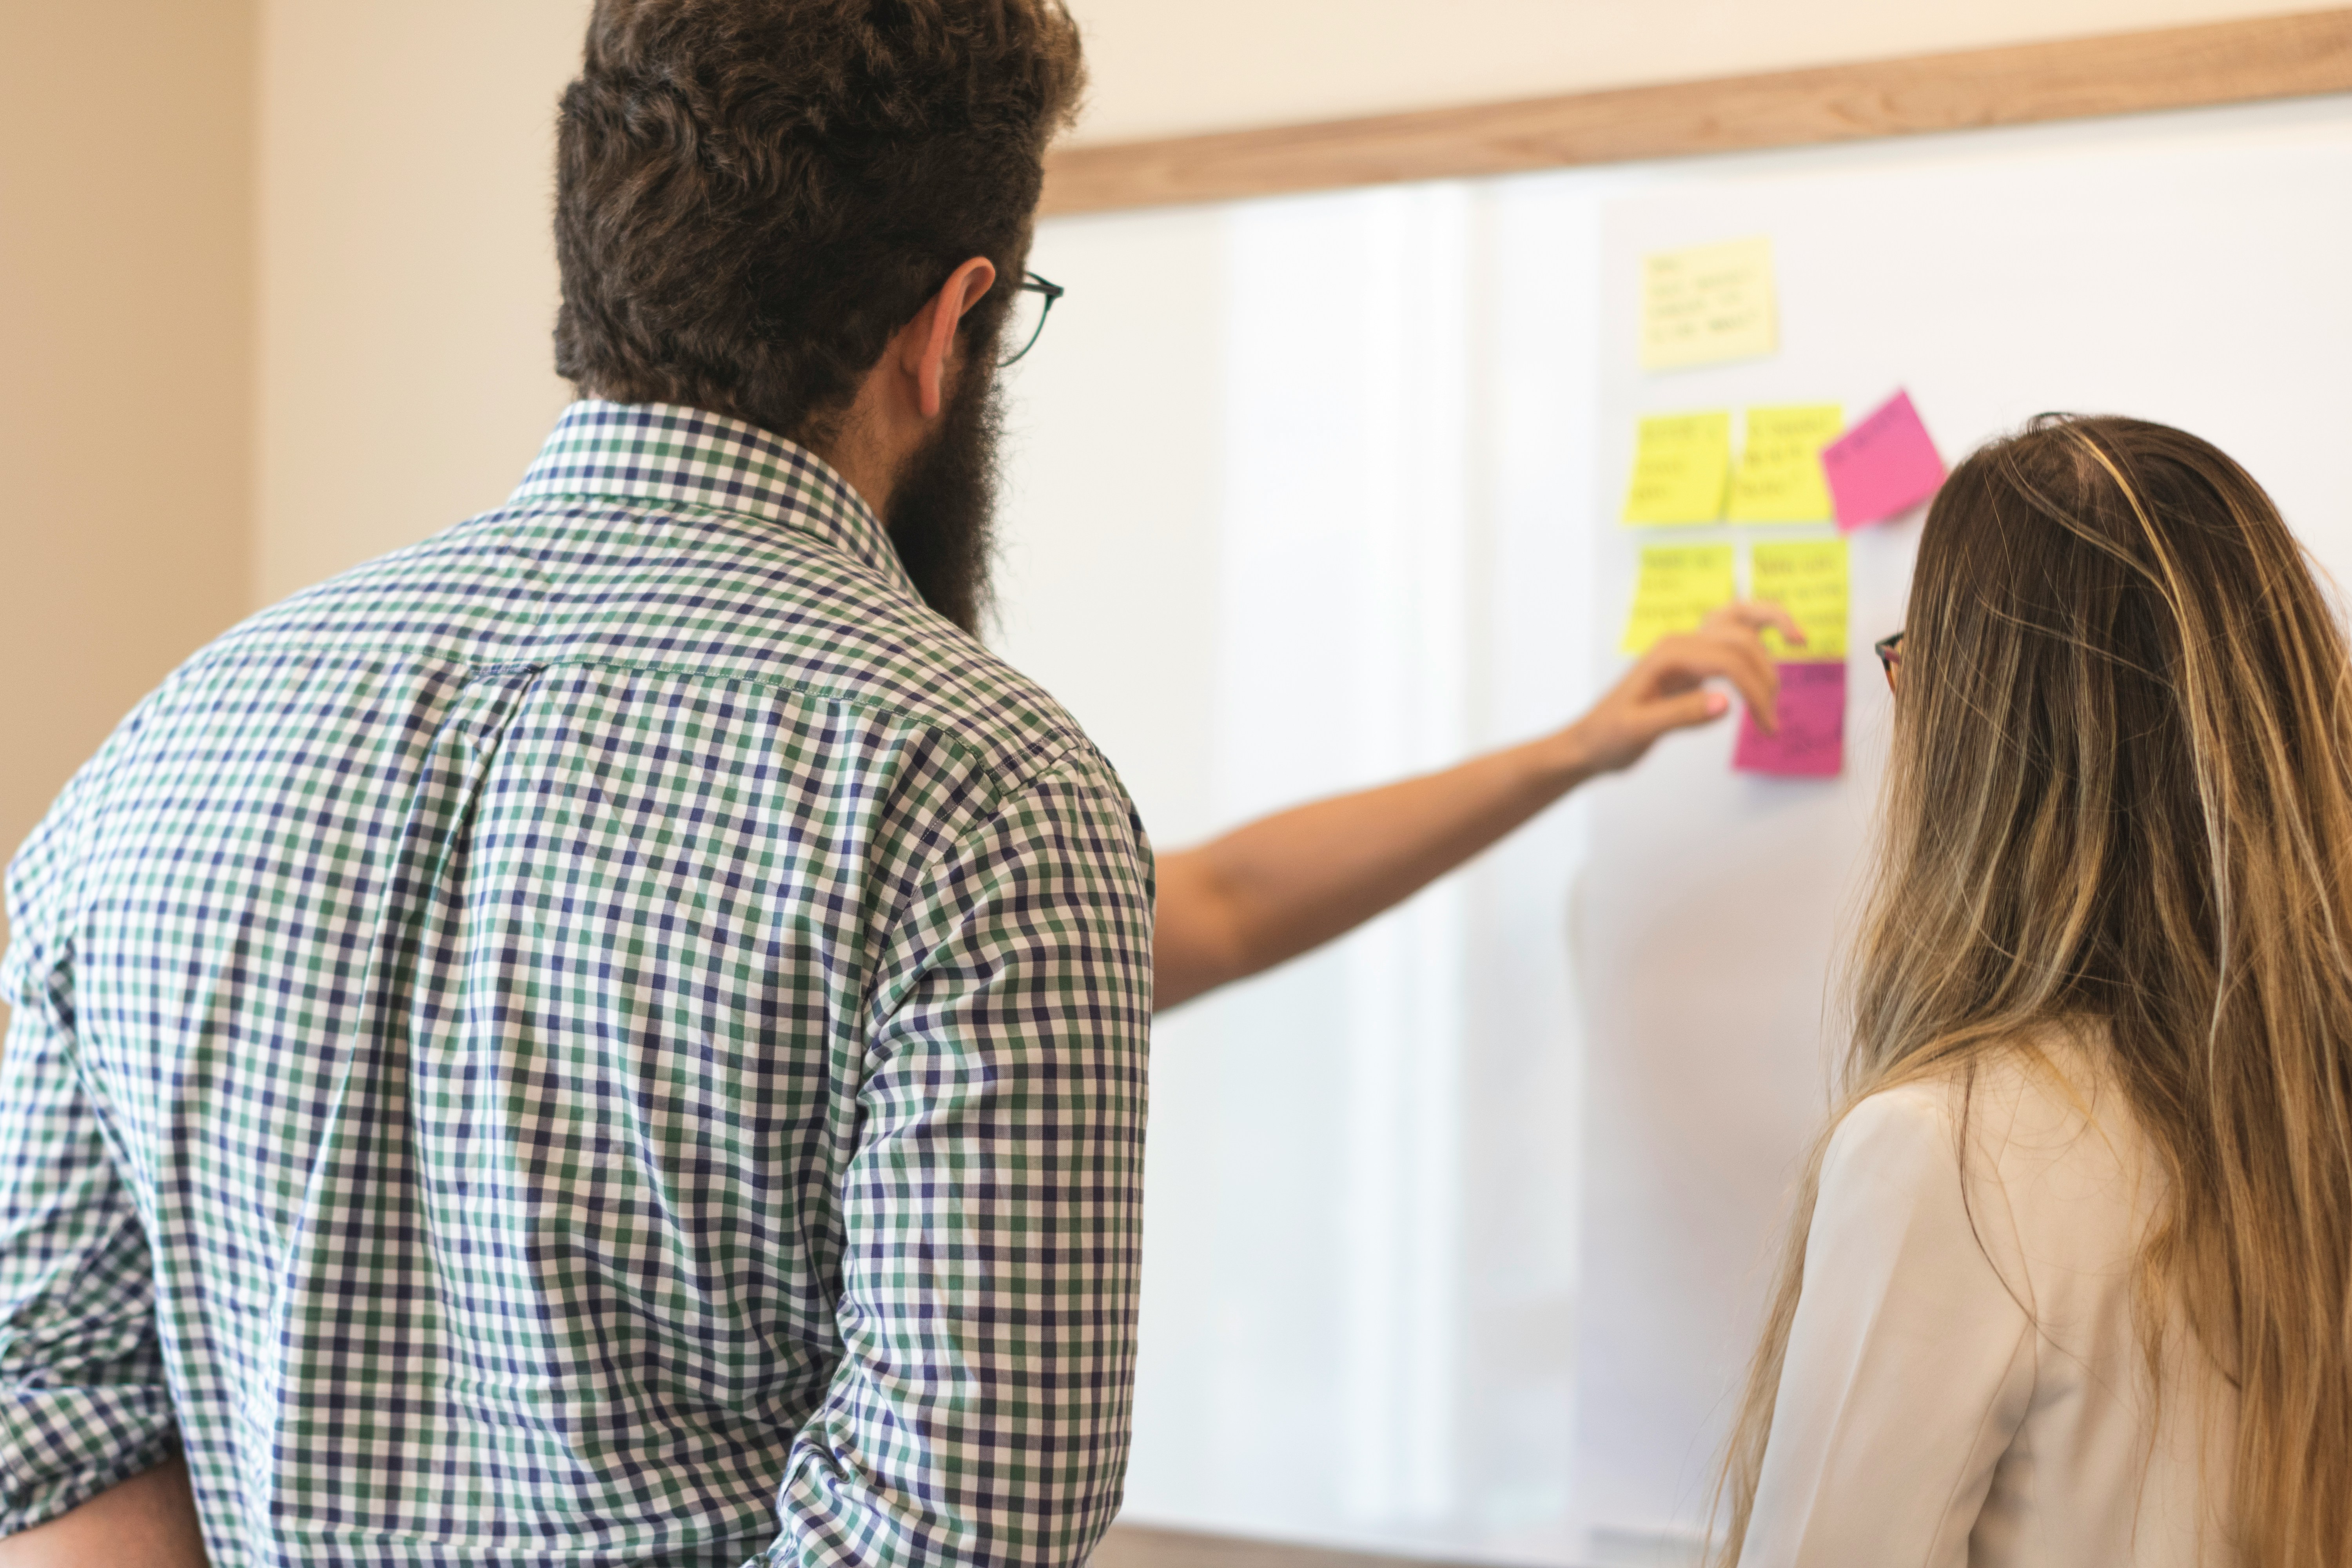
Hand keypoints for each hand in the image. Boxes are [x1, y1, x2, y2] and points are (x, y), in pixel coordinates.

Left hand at [1563, 602, 1803, 775]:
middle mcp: (1680, 643)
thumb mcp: (1639, 732)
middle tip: (1769, 723)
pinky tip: (1787, 637)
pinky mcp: (1694, 660)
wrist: (1589, 743)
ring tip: (1789, 664)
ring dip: (1769, 641)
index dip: (1756, 692)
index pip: (1730, 662)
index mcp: (1668, 655)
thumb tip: (1726, 703)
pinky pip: (1734, 631)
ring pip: (1741, 620)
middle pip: (1742, 640)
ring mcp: (1688, 648)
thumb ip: (1680, 715)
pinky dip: (1762, 628)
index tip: (1767, 727)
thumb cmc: (1608, 737)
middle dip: (1765, 678)